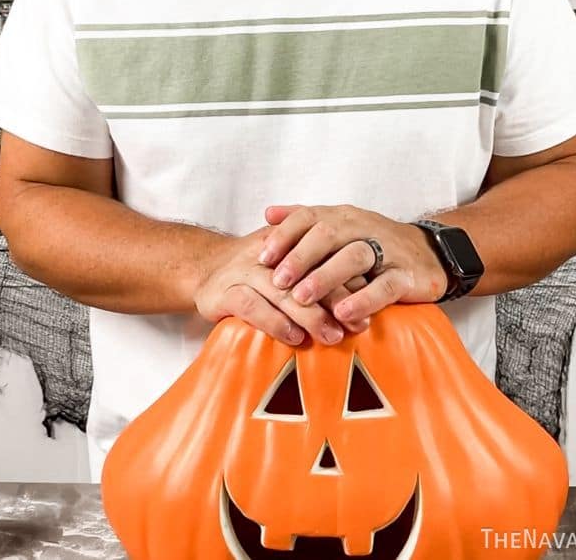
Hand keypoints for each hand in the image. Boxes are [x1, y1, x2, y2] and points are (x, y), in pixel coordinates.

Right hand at [193, 227, 370, 347]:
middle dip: (335, 300)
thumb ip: (320, 268)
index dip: (348, 279)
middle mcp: (266, 252)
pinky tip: (294, 336)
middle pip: (306, 274)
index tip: (371, 302)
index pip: (323, 255)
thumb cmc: (257, 268)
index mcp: (287, 239)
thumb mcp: (286, 258)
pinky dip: (275, 322)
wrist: (203, 265)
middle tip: (358, 324)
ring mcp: (244, 271)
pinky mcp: (224, 292)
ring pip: (282, 292)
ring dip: (310, 316)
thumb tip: (365, 288)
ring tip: (332, 336)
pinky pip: (252, 306)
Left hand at [259, 204, 448, 327]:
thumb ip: (304, 220)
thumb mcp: (340, 227)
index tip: (261, 257)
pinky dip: (363, 299)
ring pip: (354, 256)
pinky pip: (384, 285)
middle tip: (278, 280)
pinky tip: (343, 313)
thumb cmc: (374, 243)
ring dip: (325, 277)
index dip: (284, 235)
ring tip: (301, 298)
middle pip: (328, 233)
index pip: (309, 217)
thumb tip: (268, 212)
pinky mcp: (406, 275)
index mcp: (343, 216)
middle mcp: (363, 227)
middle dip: (300, 257)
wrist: (428, 254)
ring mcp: (387, 250)